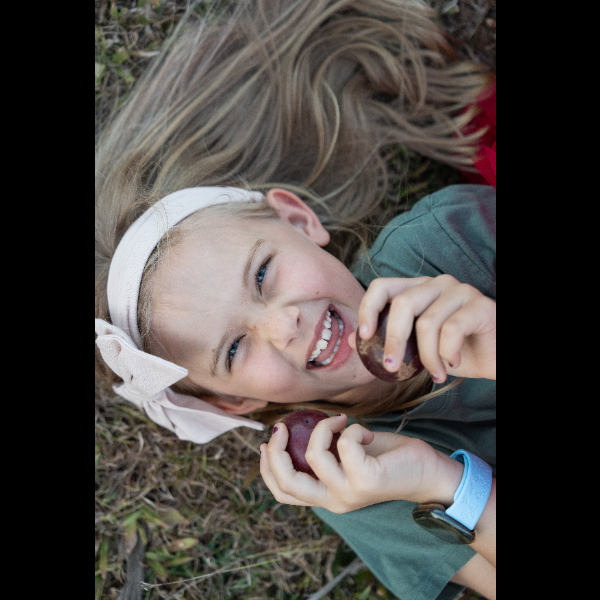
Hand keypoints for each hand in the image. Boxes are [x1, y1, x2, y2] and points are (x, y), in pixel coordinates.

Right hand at [260, 414, 457, 512]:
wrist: (426, 472)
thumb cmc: (386, 458)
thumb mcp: (346, 454)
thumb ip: (324, 449)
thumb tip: (296, 427)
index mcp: (326, 496)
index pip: (284, 493)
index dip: (267, 468)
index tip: (266, 442)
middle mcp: (334, 501)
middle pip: (288, 482)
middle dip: (276, 451)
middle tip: (282, 426)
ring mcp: (349, 494)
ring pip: (314, 455)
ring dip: (324, 427)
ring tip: (342, 420)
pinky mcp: (367, 482)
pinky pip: (345, 445)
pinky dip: (352, 428)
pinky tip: (365, 431)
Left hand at [349, 275, 495, 382]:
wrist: (496, 358)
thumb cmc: (455, 351)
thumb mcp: (416, 349)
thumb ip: (387, 340)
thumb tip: (352, 341)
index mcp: (417, 289)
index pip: (382, 286)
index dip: (368, 308)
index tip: (363, 337)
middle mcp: (437, 283)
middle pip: (403, 303)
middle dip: (392, 340)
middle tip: (390, 368)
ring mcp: (460, 291)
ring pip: (428, 323)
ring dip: (427, 358)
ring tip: (434, 374)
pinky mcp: (481, 305)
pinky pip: (452, 331)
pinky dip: (447, 355)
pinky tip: (452, 365)